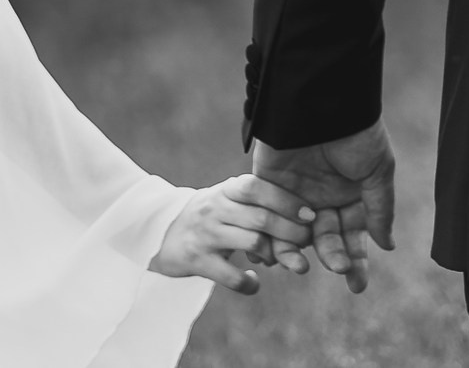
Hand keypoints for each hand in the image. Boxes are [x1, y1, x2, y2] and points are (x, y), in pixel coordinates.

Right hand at [150, 172, 318, 294]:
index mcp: (225, 190)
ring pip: (252, 243)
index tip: (310, 214)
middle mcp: (214, 208)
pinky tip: (253, 280)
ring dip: (275, 255)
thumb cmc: (208, 216)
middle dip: (291, 231)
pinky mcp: (196, 260)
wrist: (158, 233)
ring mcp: (205, 234)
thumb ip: (256, 203)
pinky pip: (231, 276)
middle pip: (261, 217)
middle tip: (306, 241)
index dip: (287, 199)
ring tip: (281, 260)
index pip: (258, 186)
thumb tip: (304, 217)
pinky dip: (249, 282)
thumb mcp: (226, 199)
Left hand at [252, 121, 395, 293]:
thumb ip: (379, 209)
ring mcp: (295, 193)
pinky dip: (267, 237)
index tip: (357, 285)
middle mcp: (322, 198)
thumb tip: (387, 246)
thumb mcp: (377, 170)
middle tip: (336, 267)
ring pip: (295, 234)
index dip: (356, 261)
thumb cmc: (356, 134)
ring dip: (297, 254)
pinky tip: (270, 256)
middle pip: (326, 239)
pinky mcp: (267, 184)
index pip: (353, 236)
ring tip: (301, 267)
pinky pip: (267, 217)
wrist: (320, 103)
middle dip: (332, 256)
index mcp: (350, 195)